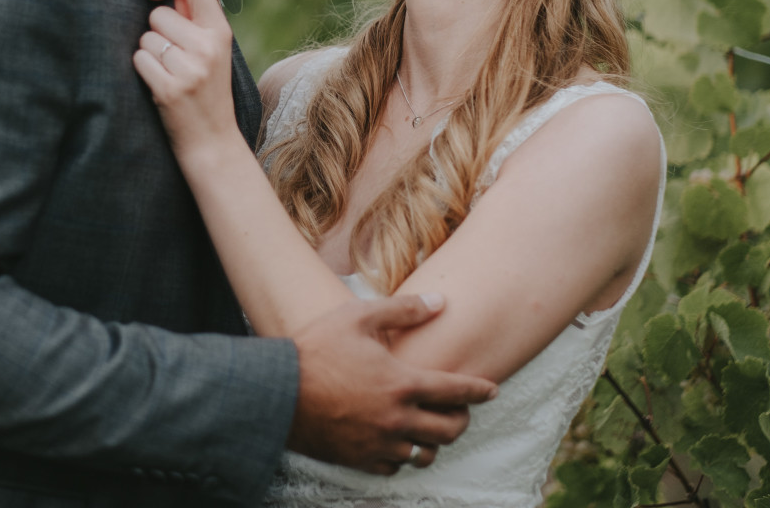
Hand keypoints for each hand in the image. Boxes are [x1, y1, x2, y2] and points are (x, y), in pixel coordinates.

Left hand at [132, 0, 239, 159]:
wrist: (212, 140)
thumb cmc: (208, 92)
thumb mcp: (213, 53)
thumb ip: (194, 21)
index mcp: (220, 33)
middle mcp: (207, 48)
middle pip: (158, 15)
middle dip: (156, 31)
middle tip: (171, 56)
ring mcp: (189, 69)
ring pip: (146, 38)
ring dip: (148, 53)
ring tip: (167, 72)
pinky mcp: (169, 89)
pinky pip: (139, 59)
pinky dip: (142, 69)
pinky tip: (158, 83)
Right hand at [288, 293, 496, 474]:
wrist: (277, 391)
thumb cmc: (317, 349)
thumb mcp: (358, 317)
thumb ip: (403, 309)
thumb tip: (440, 302)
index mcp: (403, 383)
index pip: (457, 391)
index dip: (479, 390)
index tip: (492, 389)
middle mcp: (398, 418)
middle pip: (450, 430)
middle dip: (461, 419)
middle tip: (457, 409)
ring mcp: (380, 443)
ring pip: (425, 452)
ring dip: (433, 440)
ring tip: (428, 426)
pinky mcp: (361, 459)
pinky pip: (395, 466)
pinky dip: (402, 455)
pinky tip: (396, 440)